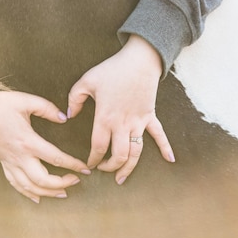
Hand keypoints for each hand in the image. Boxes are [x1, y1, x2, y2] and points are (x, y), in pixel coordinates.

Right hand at [0, 86, 90, 203]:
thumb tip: (64, 118)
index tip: (85, 169)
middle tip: (76, 180)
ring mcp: (9, 162)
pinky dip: (27, 193)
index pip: (55, 157)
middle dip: (61, 183)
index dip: (73, 164)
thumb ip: (48, 109)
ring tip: (63, 193)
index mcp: (28, 141)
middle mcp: (19, 156)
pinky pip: (15, 184)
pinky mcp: (3, 163)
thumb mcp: (26, 100)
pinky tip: (38, 198)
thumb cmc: (2, 104)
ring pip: (29, 187)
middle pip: (42, 180)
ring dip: (47, 193)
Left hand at [67, 34, 174, 184]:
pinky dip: (165, 148)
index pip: (98, 147)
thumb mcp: (86, 81)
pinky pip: (159, 135)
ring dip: (130, 167)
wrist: (140, 59)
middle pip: (119, 155)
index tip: (89, 165)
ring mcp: (139, 121)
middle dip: (110, 168)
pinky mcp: (150, 116)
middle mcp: (122, 124)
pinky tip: (170, 160)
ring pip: (136, 152)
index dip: (93, 159)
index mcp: (105, 118)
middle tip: (103, 171)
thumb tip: (68, 115)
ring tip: (122, 178)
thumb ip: (74, 99)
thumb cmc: (112, 69)